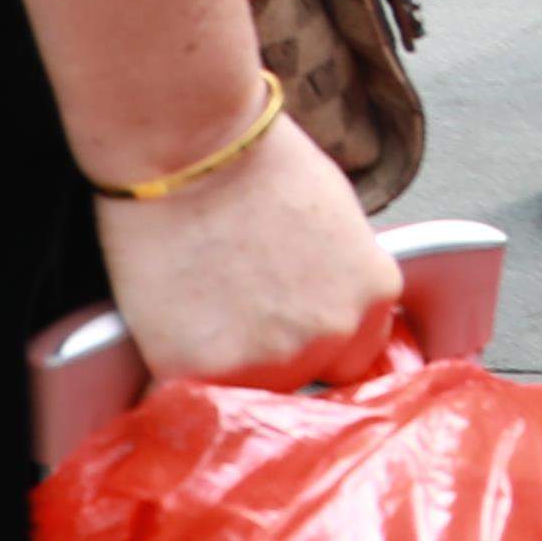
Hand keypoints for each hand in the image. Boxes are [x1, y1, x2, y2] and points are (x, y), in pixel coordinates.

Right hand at [86, 115, 408, 389]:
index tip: (288, 332)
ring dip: (225, 366)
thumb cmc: (258, 162)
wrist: (189, 147)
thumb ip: (341, 276)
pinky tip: (168, 326)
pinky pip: (186, 393)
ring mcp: (268, 359)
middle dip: (274, 355)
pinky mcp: (200, 369)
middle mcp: (332, 334)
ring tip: (201, 310)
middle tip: (236, 312)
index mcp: (373, 294)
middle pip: (304, 376)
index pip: (356, 355)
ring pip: (247, 390)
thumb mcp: (337, 219)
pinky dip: (173, 372)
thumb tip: (327, 303)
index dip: (317, 346)